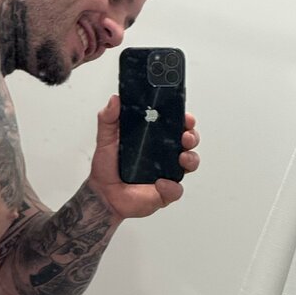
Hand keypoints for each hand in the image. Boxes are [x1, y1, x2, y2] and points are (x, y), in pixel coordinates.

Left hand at [88, 94, 200, 219]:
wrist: (103, 195)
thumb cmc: (107, 168)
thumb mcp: (106, 139)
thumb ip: (108, 118)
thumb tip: (114, 100)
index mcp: (154, 139)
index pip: (176, 125)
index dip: (185, 119)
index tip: (185, 117)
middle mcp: (164, 155)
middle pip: (188, 142)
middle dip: (192, 136)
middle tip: (185, 136)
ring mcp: (167, 173)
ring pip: (190, 163)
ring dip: (191, 158)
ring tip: (182, 158)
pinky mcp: (164, 192)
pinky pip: (176, 190)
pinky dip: (172, 187)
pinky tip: (161, 183)